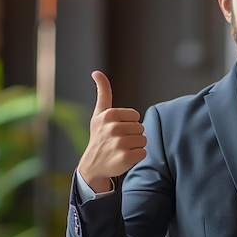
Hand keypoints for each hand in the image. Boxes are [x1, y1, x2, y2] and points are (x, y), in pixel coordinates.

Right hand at [77, 70, 146, 192]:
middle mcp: (113, 128)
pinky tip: (124, 158)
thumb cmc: (99, 136)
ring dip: (135, 146)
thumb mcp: (99, 113)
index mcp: (109, 115)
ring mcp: (119, 144)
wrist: (92, 164)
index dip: (129, 124)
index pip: (136, 116)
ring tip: (121, 149)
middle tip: (118, 141)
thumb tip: (97, 72)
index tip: (117, 129)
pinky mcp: (125, 158)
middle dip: (133, 135)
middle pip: (140, 128)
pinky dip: (137, 157)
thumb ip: (103, 92)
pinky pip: (143, 153)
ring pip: (143, 140)